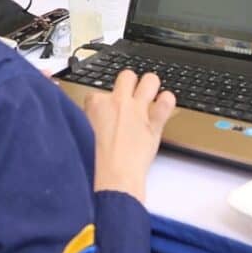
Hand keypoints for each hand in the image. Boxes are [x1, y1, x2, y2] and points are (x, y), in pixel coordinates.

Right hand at [85, 71, 175, 202]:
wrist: (115, 177)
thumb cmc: (98, 162)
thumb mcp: (84, 134)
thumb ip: (91, 121)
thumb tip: (95, 120)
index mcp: (96, 104)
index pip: (98, 92)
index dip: (102, 102)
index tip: (105, 112)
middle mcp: (118, 102)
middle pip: (127, 75)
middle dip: (129, 82)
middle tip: (130, 95)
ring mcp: (138, 110)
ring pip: (150, 80)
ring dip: (151, 86)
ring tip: (149, 94)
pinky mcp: (154, 122)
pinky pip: (166, 102)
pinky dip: (167, 102)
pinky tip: (164, 105)